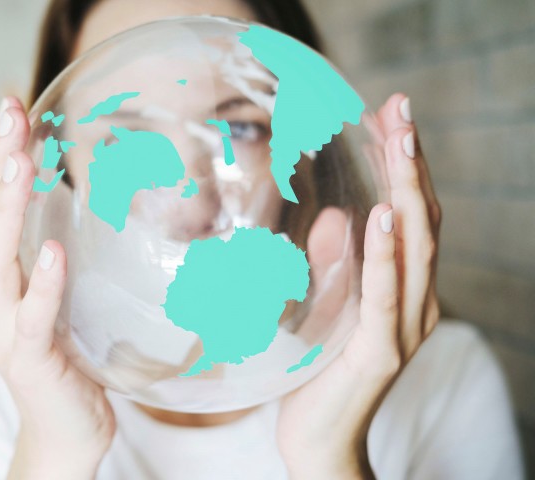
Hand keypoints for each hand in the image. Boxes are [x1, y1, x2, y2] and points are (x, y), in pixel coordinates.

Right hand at [0, 97, 115, 478]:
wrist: (65, 424)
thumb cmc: (63, 350)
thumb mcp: (54, 291)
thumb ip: (52, 249)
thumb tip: (77, 193)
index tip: (11, 107)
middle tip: (11, 113)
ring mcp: (1, 330)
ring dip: (7, 210)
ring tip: (23, 162)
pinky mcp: (28, 359)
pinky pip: (30, 319)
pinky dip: (40, 285)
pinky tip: (51, 252)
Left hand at [276, 93, 441, 478]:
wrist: (320, 440)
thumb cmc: (321, 372)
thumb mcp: (328, 307)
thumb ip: (337, 267)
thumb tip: (335, 216)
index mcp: (404, 290)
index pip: (412, 216)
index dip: (407, 166)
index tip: (392, 115)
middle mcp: (417, 302)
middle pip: (422, 219)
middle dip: (412, 160)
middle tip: (401, 106)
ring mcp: (405, 326)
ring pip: (415, 246)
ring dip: (408, 188)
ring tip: (399, 136)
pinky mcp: (383, 350)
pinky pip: (385, 292)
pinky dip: (387, 251)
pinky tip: (386, 212)